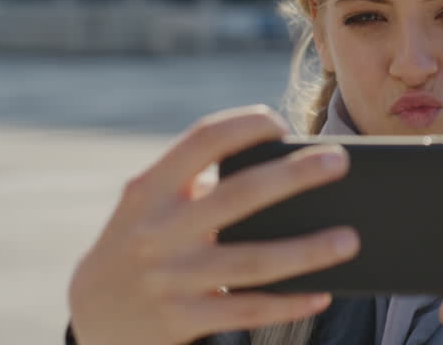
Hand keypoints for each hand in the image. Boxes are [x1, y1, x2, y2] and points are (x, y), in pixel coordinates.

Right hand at [68, 105, 359, 344]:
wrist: (92, 313)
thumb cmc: (142, 242)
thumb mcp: (150, 204)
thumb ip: (198, 183)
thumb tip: (286, 171)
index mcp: (150, 188)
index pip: (202, 139)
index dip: (244, 125)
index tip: (281, 123)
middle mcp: (157, 229)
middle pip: (238, 195)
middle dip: (294, 175)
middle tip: (340, 160)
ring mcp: (169, 277)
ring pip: (252, 261)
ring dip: (307, 250)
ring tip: (350, 238)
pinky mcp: (180, 320)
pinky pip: (247, 310)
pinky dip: (288, 303)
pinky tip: (321, 292)